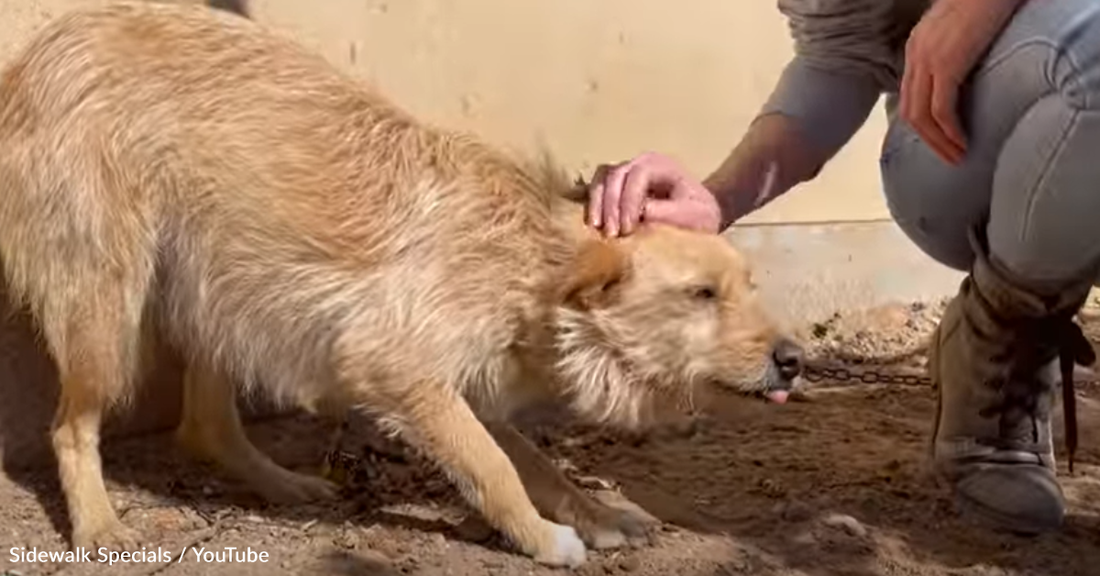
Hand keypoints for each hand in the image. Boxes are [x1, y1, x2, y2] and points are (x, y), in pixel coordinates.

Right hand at [586, 152, 722, 236]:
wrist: (699, 216)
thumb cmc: (699, 215)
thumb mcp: (693, 216)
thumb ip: (669, 213)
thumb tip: (641, 214)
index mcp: (661, 165)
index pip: (637, 176)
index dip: (629, 201)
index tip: (629, 229)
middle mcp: (640, 163)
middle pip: (615, 175)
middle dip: (611, 205)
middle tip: (612, 234)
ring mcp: (626, 172)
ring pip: (602, 179)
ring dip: (598, 204)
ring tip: (598, 228)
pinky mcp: (617, 186)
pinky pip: (598, 188)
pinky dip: (594, 204)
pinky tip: (594, 225)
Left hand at [900, 0, 1022, 164]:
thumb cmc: (986, 2)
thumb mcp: (960, 29)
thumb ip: (951, 51)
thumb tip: (960, 76)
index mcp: (916, 47)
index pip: (909, 96)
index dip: (923, 124)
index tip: (940, 141)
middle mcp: (916, 55)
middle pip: (910, 112)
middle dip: (928, 141)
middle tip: (949, 158)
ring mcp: (928, 61)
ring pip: (921, 117)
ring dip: (939, 143)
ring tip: (958, 156)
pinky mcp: (947, 65)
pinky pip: (941, 110)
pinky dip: (950, 132)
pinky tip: (963, 142)